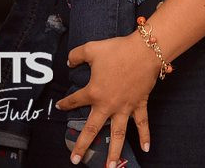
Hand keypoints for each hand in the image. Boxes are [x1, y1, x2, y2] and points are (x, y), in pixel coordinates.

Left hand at [58, 32, 156, 165]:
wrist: (144, 51)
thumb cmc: (117, 50)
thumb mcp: (91, 49)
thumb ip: (76, 55)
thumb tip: (68, 62)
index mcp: (94, 92)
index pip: (75, 100)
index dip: (65, 104)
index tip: (59, 107)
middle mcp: (108, 105)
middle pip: (92, 129)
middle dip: (83, 145)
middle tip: (75, 160)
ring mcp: (125, 108)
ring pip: (118, 134)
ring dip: (114, 152)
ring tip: (109, 167)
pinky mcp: (139, 105)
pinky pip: (142, 124)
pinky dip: (145, 136)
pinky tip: (146, 149)